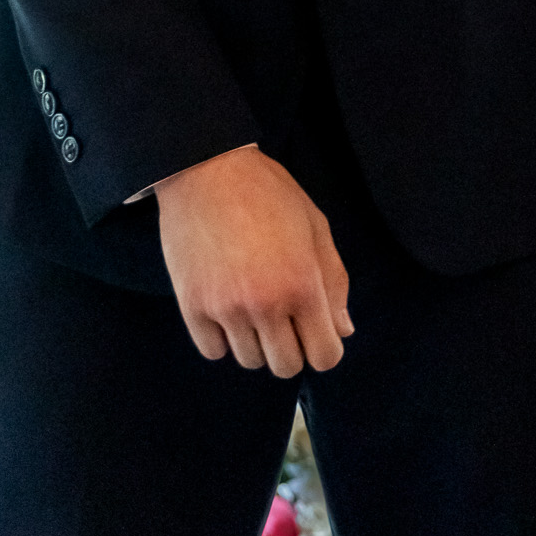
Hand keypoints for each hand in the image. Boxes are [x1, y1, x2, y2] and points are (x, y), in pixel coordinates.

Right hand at [155, 145, 352, 377]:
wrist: (207, 168)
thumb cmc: (268, 192)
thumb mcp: (315, 227)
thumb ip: (335, 282)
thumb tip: (343, 330)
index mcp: (302, 284)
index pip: (325, 356)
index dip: (324, 346)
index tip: (313, 328)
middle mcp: (265, 304)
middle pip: (287, 366)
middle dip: (291, 346)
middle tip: (282, 315)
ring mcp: (226, 307)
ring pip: (250, 361)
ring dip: (255, 340)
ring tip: (250, 303)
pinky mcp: (192, 305)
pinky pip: (213, 351)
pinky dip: (221, 338)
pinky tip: (225, 307)